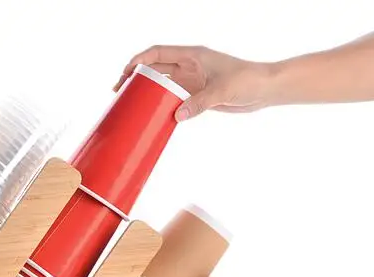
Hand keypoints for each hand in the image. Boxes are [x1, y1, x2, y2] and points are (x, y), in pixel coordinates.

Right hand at [115, 46, 275, 120]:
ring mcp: (191, 81)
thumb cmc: (248, 81)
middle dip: (135, 77)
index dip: (138, 60)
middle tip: (118, 92)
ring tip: (127, 103)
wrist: (266, 90)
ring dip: (144, 92)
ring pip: (160, 84)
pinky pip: (171, 99)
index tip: (125, 73)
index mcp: (192, 55)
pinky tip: (149, 114)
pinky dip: (158, 105)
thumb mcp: (222, 91)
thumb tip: (176, 116)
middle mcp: (189, 66)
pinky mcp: (195, 95)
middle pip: (154, 68)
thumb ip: (198, 103)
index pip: (158, 52)